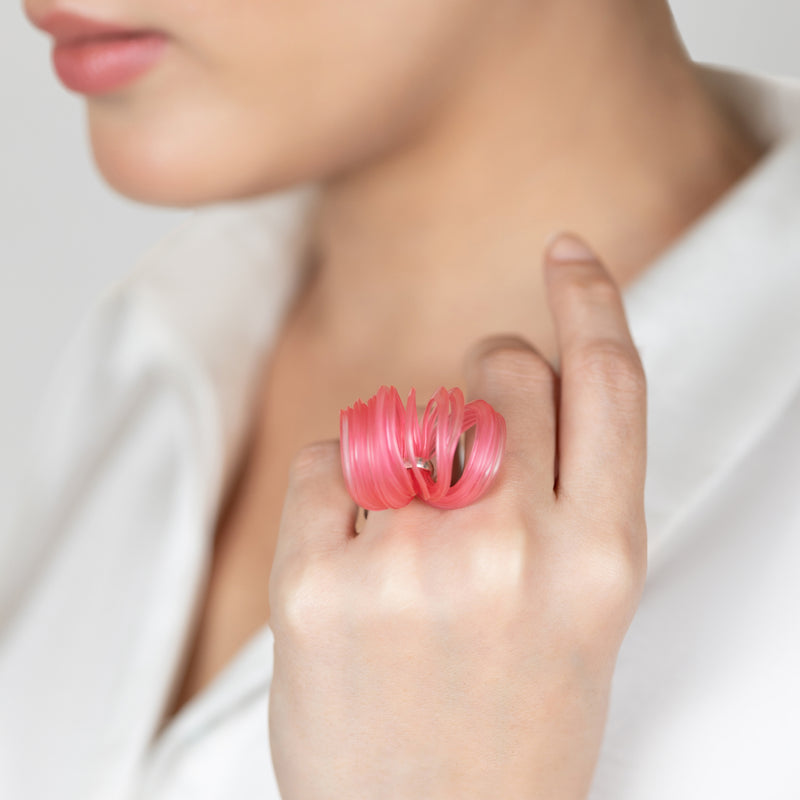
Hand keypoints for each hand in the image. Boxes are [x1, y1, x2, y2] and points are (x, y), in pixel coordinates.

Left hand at [268, 233, 647, 799]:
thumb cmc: (510, 726)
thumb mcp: (581, 608)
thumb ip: (564, 493)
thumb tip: (514, 389)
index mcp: (598, 558)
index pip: (606, 382)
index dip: (590, 300)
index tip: (568, 255)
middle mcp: (513, 548)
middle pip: (498, 376)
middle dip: (481, 383)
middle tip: (465, 440)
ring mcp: (411, 562)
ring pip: (405, 414)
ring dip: (407, 452)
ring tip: (413, 546)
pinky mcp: (319, 583)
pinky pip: (325, 460)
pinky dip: (335, 485)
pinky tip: (353, 553)